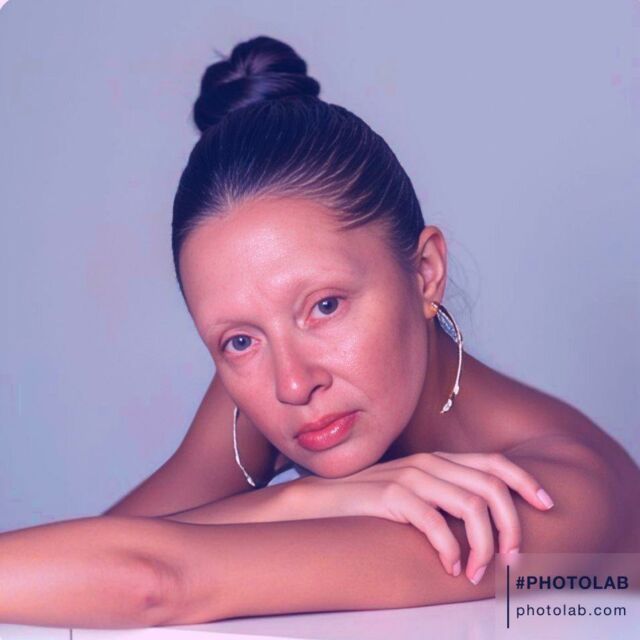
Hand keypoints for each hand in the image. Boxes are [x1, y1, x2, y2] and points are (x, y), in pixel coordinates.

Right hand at [291, 451, 553, 583]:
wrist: (323, 502)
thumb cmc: (371, 502)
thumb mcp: (414, 490)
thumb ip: (445, 494)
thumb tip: (486, 522)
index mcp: (439, 460)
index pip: (495, 463)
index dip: (525, 482)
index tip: (546, 506)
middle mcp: (430, 464)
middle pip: (491, 488)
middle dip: (511, 526)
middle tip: (509, 558)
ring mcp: (411, 477)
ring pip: (471, 507)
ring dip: (483, 546)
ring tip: (475, 572)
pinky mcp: (392, 496)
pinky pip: (437, 523)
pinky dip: (451, 550)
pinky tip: (448, 567)